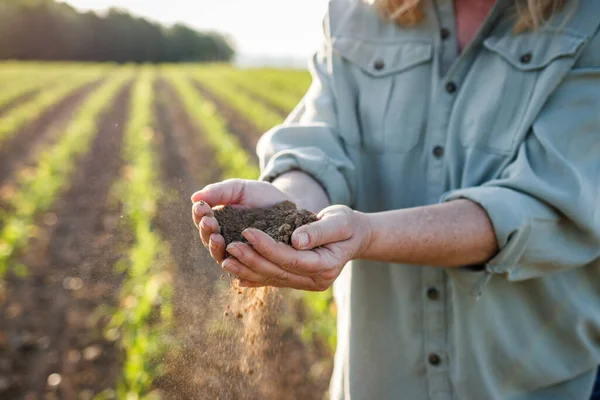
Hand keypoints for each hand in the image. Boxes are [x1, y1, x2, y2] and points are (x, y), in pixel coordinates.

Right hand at [191, 179, 291, 263]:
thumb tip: (195, 197)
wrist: (287, 205)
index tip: (201, 206)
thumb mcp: (239, 189)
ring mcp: (237, 253)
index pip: (202, 220)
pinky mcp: (252, 264)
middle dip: (206, 231)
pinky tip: (233, 257)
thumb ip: (219, 192)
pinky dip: (235, 264)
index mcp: (217, 221)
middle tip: (208, 221)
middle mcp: (224, 240)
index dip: (199, 214)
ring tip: (216, 237)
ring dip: (215, 247)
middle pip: (208, 240)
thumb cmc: (260, 195)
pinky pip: (241, 268)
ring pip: (221, 255)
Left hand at [221, 205, 372, 290]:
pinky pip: (273, 280)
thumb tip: (296, 240)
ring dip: (247, 270)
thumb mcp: (339, 221)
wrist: (353, 237)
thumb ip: (319, 231)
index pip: (292, 259)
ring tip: (225, 260)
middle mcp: (315, 280)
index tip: (247, 231)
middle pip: (278, 272)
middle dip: (252, 260)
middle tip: (229, 246)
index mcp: (326, 266)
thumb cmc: (347, 225)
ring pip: (272, 279)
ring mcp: (305, 283)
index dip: (268, 247)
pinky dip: (254, 277)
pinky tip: (235, 273)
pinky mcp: (296, 280)